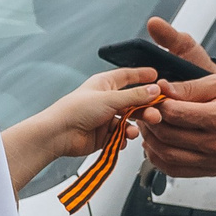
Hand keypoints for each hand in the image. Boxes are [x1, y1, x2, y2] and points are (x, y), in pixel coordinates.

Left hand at [39, 68, 159, 161]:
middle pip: (132, 102)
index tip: (157, 75)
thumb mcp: (110, 99)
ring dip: (134, 126)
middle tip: (155, 114)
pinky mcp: (103, 135)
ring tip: (134, 132)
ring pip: (128, 121)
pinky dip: (123, 138)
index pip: (127, 76)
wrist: (59, 134)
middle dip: (144, 108)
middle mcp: (106, 100)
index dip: (142, 75)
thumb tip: (154, 90)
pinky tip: (121, 139)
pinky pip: (120, 136)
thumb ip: (134, 96)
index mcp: (104, 84)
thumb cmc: (75, 110)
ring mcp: (105, 118)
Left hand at [135, 14, 215, 178]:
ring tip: (148, 125)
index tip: (153, 96)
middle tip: (145, 109)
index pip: (175, 113)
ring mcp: (212, 161)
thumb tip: (162, 88)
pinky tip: (156, 144)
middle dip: (149, 121)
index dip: (157, 103)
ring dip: (150, 140)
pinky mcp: (209, 171)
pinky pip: (174, 170)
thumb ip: (190, 87)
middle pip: (167, 135)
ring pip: (166, 155)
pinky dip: (158, 158)